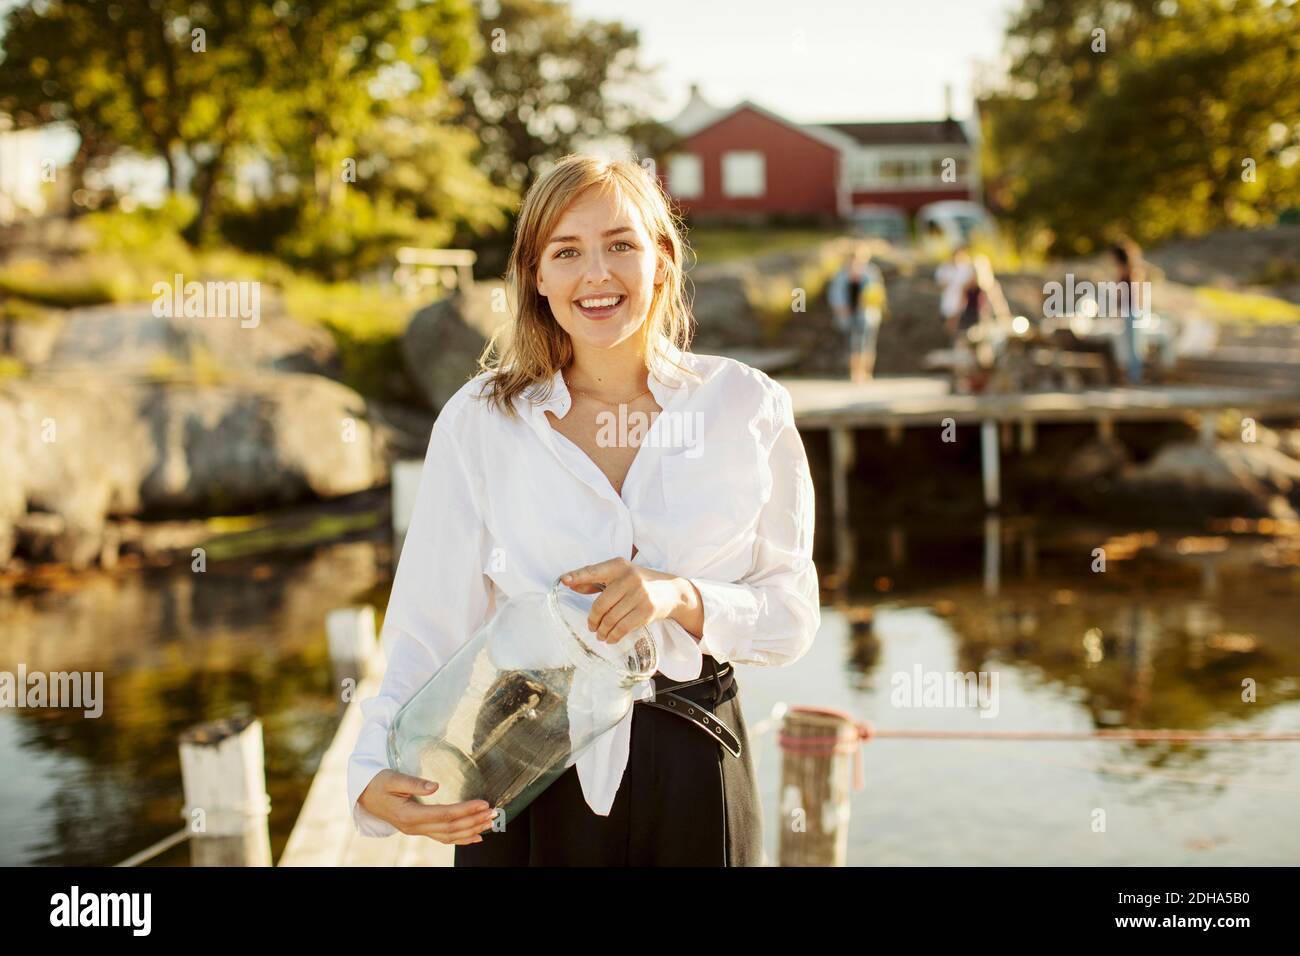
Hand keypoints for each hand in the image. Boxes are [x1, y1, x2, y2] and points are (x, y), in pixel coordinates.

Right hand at [357, 770, 497, 844]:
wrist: (364, 795)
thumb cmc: (378, 783)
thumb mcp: (392, 779)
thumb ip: (413, 783)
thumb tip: (433, 786)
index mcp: (409, 815)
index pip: (444, 815)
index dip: (465, 810)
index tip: (483, 803)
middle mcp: (415, 827)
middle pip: (450, 828)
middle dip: (474, 821)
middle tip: (493, 813)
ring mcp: (417, 830)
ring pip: (449, 835)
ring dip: (471, 830)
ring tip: (490, 823)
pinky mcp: (420, 829)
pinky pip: (443, 837)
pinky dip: (461, 838)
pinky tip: (475, 837)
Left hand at [560, 557, 698, 643]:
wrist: (671, 591)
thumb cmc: (639, 583)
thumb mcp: (620, 575)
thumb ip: (596, 579)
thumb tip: (571, 584)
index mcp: (618, 566)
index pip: (594, 571)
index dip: (578, 576)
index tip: (564, 580)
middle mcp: (629, 578)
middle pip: (600, 604)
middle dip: (592, 619)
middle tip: (591, 626)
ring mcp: (640, 594)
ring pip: (611, 618)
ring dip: (602, 630)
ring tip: (600, 634)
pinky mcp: (647, 610)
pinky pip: (622, 627)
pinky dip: (613, 636)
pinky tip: (610, 638)